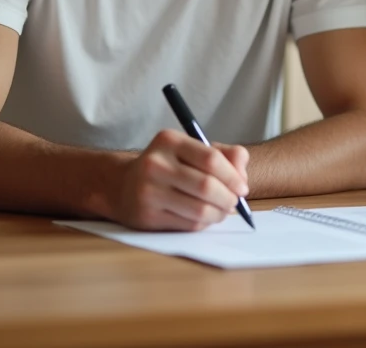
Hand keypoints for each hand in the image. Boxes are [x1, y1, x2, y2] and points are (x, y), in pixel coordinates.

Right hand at [110, 129, 248, 230]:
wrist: (123, 186)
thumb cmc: (169, 166)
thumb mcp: (192, 150)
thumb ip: (225, 156)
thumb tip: (242, 176)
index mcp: (169, 141)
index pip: (211, 159)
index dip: (233, 176)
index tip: (242, 187)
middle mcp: (155, 164)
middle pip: (206, 186)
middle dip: (229, 198)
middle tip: (234, 202)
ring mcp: (148, 191)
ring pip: (199, 209)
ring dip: (219, 214)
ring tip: (223, 211)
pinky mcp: (146, 216)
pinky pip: (188, 224)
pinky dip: (204, 223)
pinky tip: (204, 217)